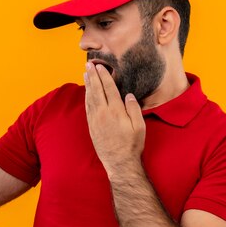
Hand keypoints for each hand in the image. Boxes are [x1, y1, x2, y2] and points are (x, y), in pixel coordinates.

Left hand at [84, 62, 145, 176]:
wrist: (119, 162)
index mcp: (116, 111)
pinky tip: (86, 91)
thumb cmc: (132, 145)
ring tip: (86, 73)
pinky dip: (86, 97)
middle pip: (97, 90)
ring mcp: (96, 120)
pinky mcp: (92, 126)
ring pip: (90, 97)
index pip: (109, 88)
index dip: (104, 76)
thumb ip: (134, 109)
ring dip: (88, 84)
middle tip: (88, 64)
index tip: (100, 66)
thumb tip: (128, 95)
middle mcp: (104, 113)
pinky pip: (87, 107)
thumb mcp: (140, 127)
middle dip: (93, 76)